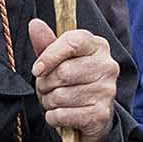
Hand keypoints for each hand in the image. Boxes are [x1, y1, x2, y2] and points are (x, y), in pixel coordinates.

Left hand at [27, 18, 117, 141]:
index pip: (73, 42)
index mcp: (98, 46)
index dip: (49, 55)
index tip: (37, 69)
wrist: (92, 115)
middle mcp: (108, 66)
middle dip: (45, 84)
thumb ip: (47, 43)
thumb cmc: (72, 82)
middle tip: (46, 88)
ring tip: (54, 101)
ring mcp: (107, 91)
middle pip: (63, 72)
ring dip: (48, 102)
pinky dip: (53, 117)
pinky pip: (62, 115)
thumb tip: (35, 24)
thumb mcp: (60, 60)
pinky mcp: (101, 114)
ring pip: (60, 96)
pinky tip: (60, 114)